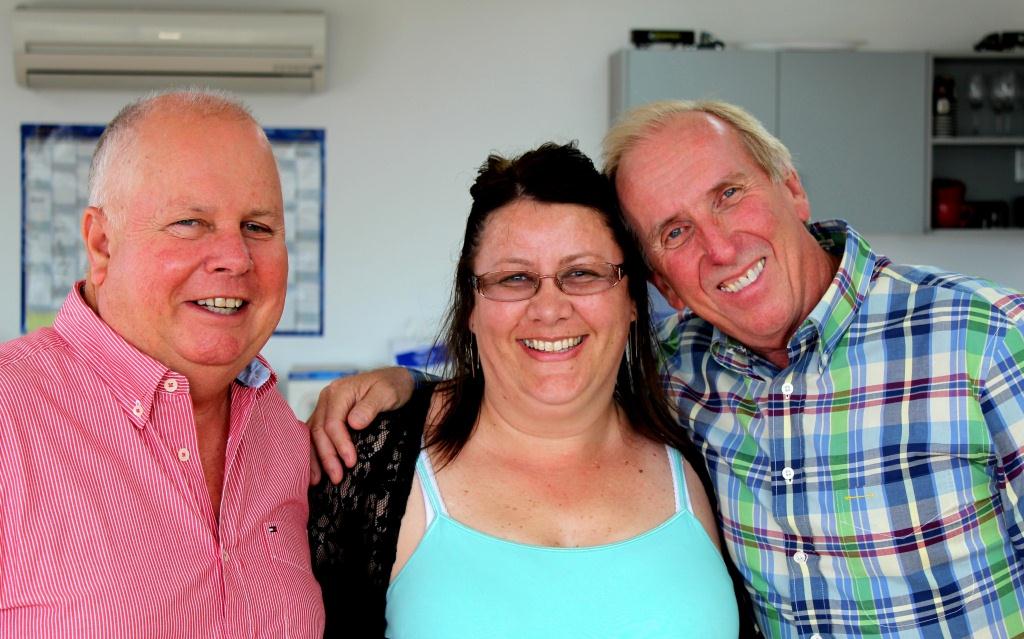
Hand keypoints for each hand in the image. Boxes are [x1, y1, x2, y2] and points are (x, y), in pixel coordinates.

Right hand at [307, 366, 415, 484]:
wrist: (394, 380)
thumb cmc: (392, 386)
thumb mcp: (387, 393)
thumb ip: (371, 406)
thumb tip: (354, 423)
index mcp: (339, 391)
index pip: (333, 422)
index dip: (340, 444)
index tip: (351, 462)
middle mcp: (327, 399)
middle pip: (319, 431)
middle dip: (327, 456)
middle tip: (337, 477)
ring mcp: (325, 408)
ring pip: (313, 435)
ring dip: (315, 459)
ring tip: (318, 481)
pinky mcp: (327, 418)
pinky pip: (315, 436)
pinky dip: (314, 453)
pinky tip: (315, 471)